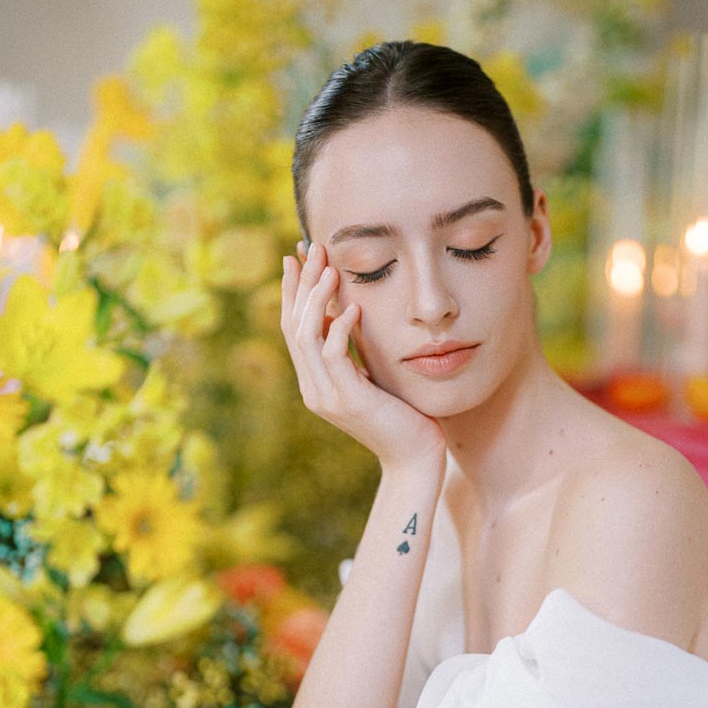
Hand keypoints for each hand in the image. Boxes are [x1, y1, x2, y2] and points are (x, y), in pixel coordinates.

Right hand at [280, 242, 446, 472]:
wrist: (415, 458)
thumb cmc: (404, 415)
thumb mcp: (374, 375)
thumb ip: (356, 350)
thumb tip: (350, 310)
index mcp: (315, 382)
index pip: (293, 328)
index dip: (293, 291)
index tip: (298, 256)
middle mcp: (314, 389)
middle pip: (293, 327)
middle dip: (300, 285)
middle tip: (311, 248)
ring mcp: (327, 397)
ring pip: (306, 338)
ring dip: (317, 299)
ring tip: (330, 268)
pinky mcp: (348, 401)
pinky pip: (334, 356)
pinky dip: (341, 328)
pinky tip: (356, 307)